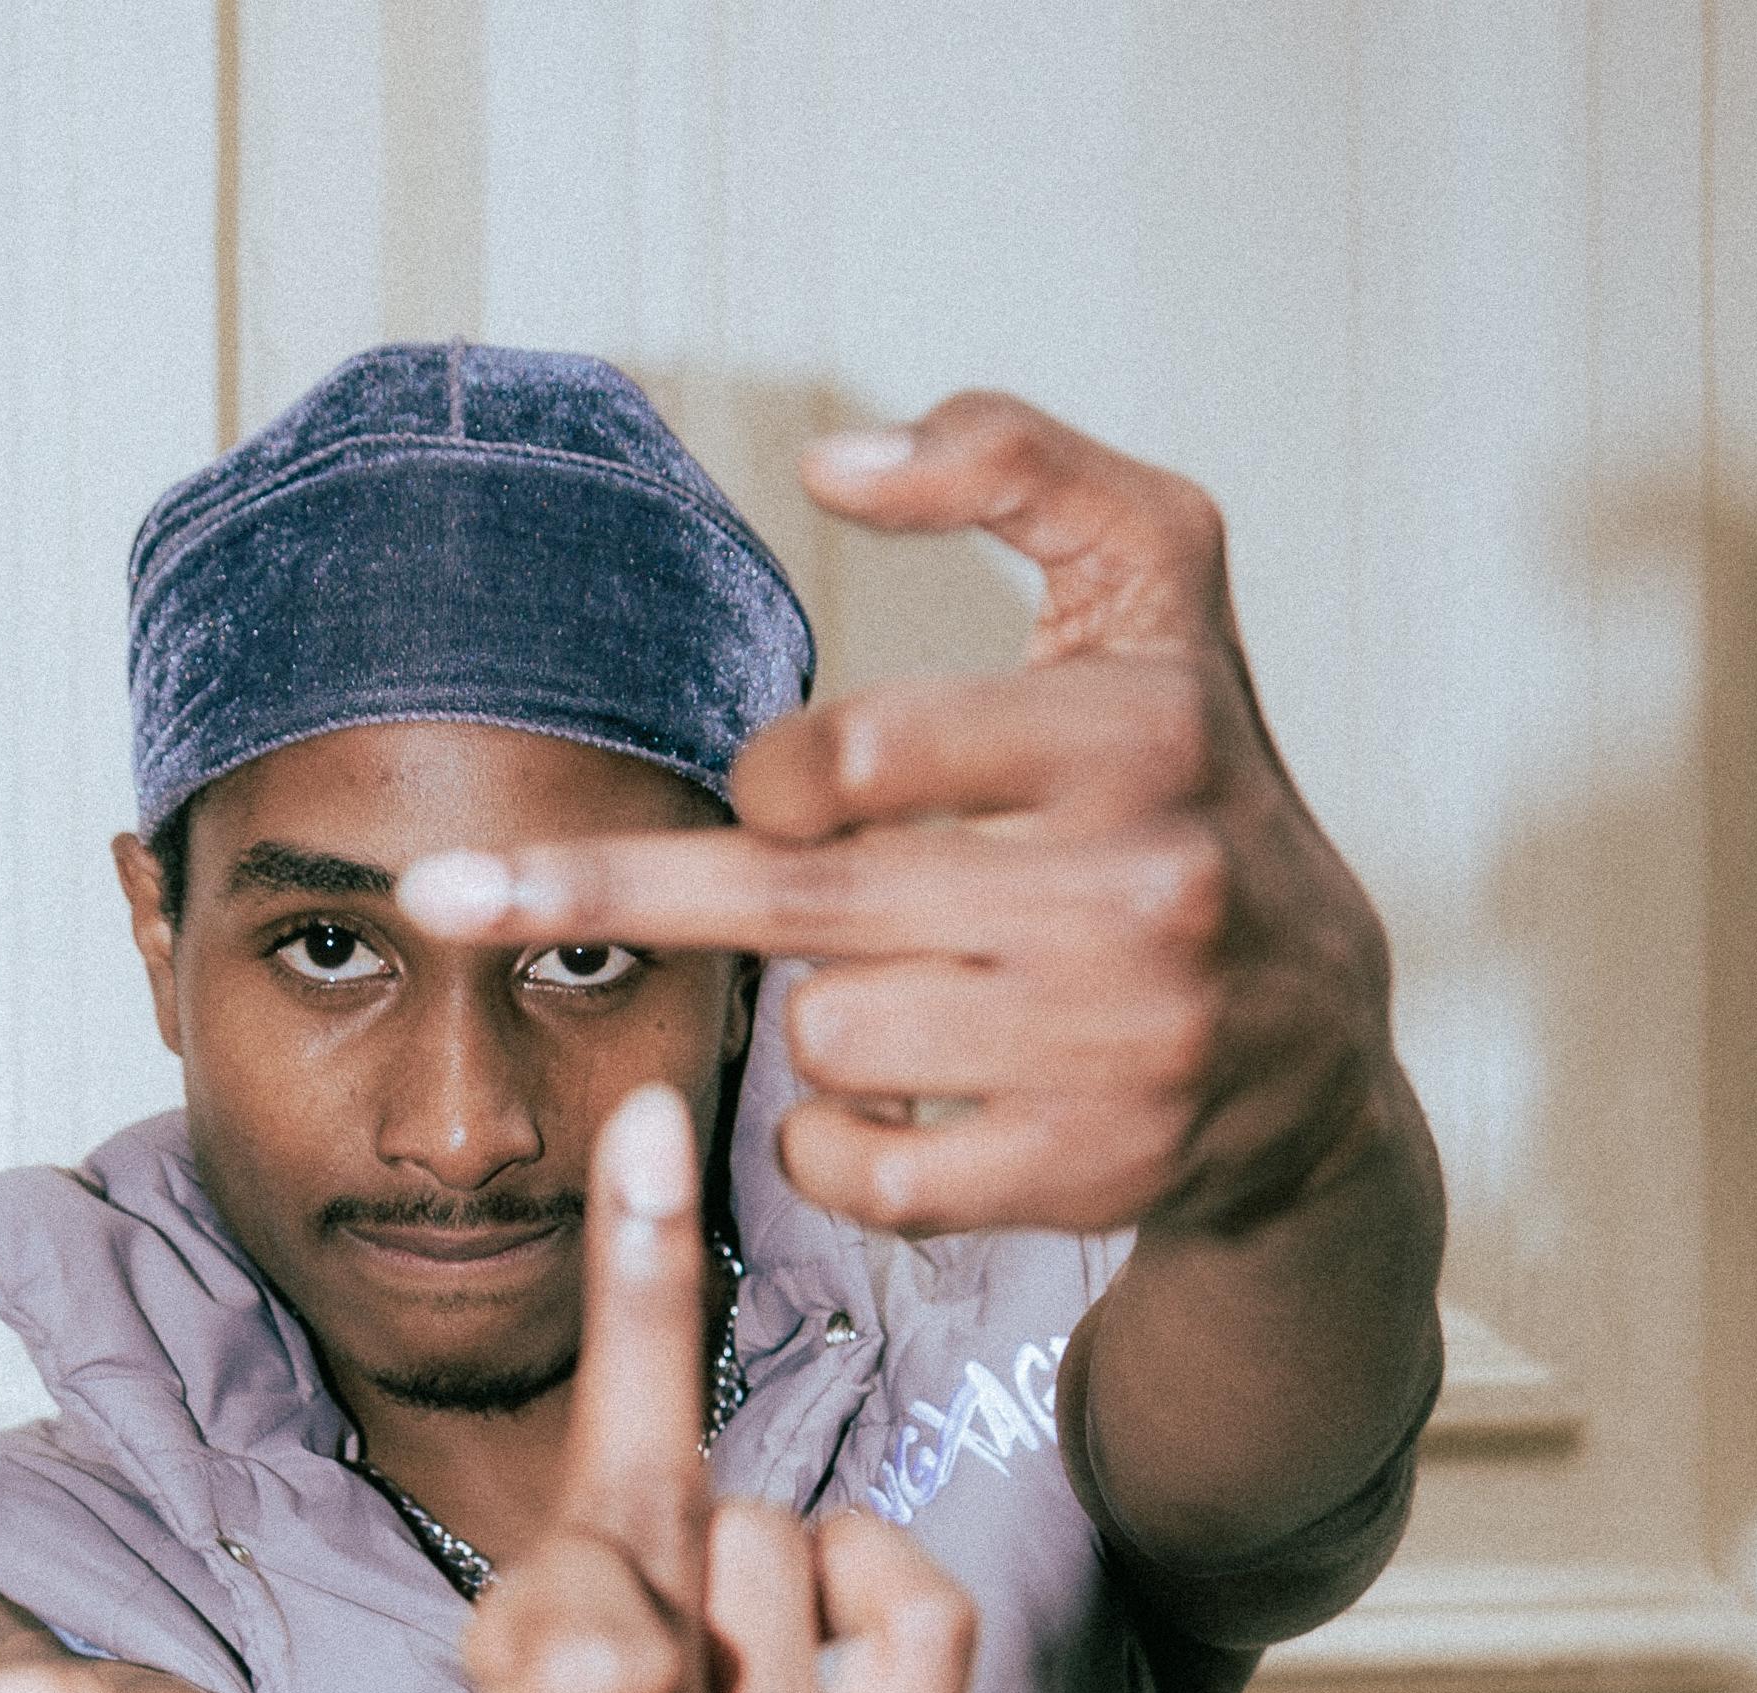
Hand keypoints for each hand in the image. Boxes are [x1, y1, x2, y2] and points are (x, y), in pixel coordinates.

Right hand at [0, 1087, 977, 1692]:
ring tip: (618, 1684)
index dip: (556, 1539)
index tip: (515, 1541)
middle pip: (691, 1563)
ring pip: (792, 1565)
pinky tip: (749, 1647)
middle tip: (538, 1633)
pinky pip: (923, 1622)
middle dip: (599, 1544)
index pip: (601, 1629)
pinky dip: (847, 1582)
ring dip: (702, 1569)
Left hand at [396, 392, 1397, 1242]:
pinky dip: (832, 1148)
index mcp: (1137, 729)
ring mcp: (1118, 1044)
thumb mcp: (1159, 582)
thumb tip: (830, 458)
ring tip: (903, 996)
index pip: (858, 756)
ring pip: (825, 1037)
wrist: (1317, 1049)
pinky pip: (862, 1169)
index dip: (778, 777)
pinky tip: (883, 1108)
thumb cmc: (1199, 789)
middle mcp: (1140, 887)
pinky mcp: (1091, 1172)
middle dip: (604, 895)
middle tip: (439, 895)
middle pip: (791, 903)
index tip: (783, 794)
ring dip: (816, 1022)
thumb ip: (1016, 467)